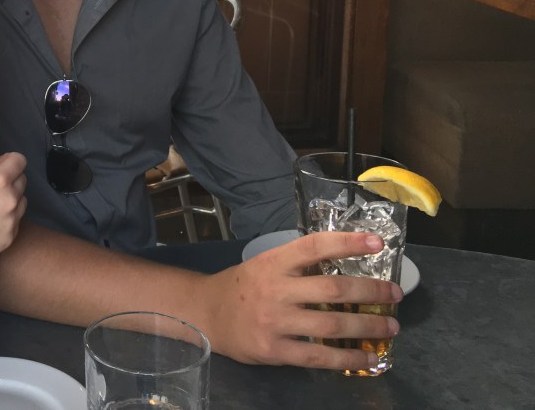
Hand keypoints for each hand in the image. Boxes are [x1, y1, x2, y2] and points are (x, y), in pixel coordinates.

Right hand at [0, 143, 26, 276]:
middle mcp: (12, 199)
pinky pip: (16, 220)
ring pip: (21, 200)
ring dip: (11, 196)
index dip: (6, 159)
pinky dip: (7, 216)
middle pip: (22, 179)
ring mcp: (13, 220)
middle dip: (9, 177)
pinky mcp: (10, 237)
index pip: (19, 160)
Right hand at [196, 231, 402, 369]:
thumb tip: (344, 265)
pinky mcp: (274, 350)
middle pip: (332, 288)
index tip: (377, 242)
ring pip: (331, 324)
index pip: (314, 247)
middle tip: (395, 293)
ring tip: (391, 326)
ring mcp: (274, 322)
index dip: (347, 242)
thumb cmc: (241, 286)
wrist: (205, 314)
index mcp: (273, 263)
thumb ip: (297, 266)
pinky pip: (319, 356)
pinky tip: (368, 357)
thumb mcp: (264, 265)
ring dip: (368, 325)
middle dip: (371, 291)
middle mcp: (275, 289)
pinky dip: (348, 357)